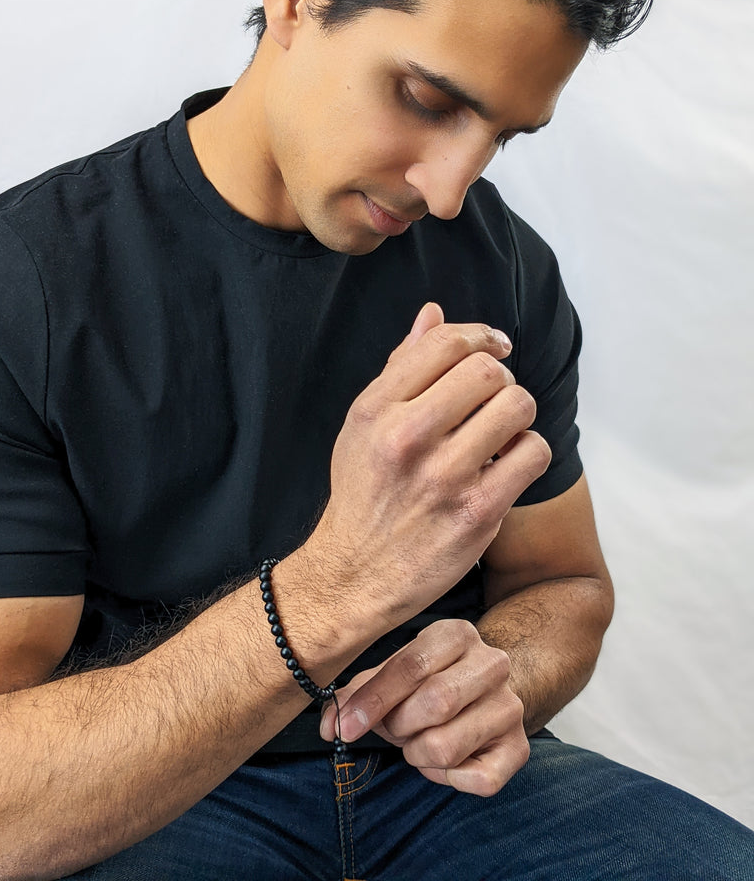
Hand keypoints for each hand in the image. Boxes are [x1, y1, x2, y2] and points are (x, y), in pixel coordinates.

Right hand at [309, 303, 550, 631]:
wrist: (354, 574)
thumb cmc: (363, 492)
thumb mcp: (363, 424)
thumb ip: (400, 367)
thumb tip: (434, 313)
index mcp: (376, 409)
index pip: (445, 343)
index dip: (481, 335)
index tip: (494, 346)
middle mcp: (407, 438)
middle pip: (487, 371)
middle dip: (500, 377)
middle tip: (494, 397)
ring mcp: (444, 477)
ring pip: (517, 406)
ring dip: (518, 412)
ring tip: (502, 430)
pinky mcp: (477, 513)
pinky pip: (533, 453)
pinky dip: (528, 452)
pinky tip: (508, 464)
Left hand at [320, 619, 529, 796]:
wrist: (484, 690)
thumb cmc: (428, 681)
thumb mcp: (392, 673)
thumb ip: (356, 693)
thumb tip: (329, 724)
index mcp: (457, 634)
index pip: (411, 667)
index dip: (373, 701)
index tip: (345, 728)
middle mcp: (492, 664)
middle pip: (434, 705)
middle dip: (399, 727)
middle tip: (394, 728)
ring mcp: (510, 706)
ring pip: (447, 747)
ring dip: (418, 754)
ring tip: (418, 741)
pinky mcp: (520, 747)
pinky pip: (477, 780)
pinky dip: (447, 779)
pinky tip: (443, 761)